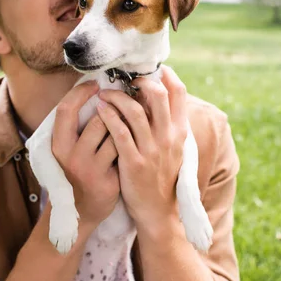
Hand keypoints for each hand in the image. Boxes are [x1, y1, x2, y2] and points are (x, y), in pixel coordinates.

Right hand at [51, 81, 119, 230]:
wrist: (82, 212)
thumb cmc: (79, 171)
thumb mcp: (69, 148)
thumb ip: (77, 125)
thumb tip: (96, 92)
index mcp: (58, 145)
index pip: (66, 110)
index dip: (80, 93)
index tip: (95, 85)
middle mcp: (71, 157)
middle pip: (96, 119)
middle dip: (114, 109)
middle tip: (124, 102)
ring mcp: (90, 170)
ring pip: (115, 134)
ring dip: (126, 125)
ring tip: (132, 121)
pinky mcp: (108, 182)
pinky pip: (126, 152)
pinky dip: (132, 143)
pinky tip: (136, 142)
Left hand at [96, 65, 187, 229]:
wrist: (157, 211)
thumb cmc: (162, 175)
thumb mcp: (174, 148)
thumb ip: (168, 124)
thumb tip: (157, 96)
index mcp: (180, 131)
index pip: (179, 93)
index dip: (166, 75)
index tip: (151, 70)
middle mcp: (169, 137)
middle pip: (158, 95)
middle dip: (139, 81)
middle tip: (125, 80)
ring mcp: (152, 150)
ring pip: (135, 111)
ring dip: (117, 97)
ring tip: (104, 94)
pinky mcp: (134, 162)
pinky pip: (120, 132)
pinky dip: (109, 116)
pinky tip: (100, 109)